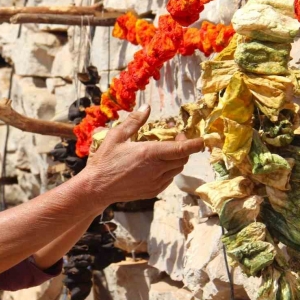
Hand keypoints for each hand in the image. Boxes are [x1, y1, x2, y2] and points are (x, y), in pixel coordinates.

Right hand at [81, 105, 203, 206]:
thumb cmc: (105, 161)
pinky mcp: (153, 191)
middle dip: (184, 146)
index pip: (181, 148)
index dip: (195, 143)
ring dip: (177, 158)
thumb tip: (147, 107)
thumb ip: (134, 121)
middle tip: (176, 136)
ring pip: (177, 169)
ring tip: (165, 150)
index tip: (202, 139)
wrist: (97, 188)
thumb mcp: (116, 136)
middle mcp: (156, 169)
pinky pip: (169, 179)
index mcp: (149, 153)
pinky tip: (157, 164)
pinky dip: (169, 170)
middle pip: (183, 158)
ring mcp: (156, 182)